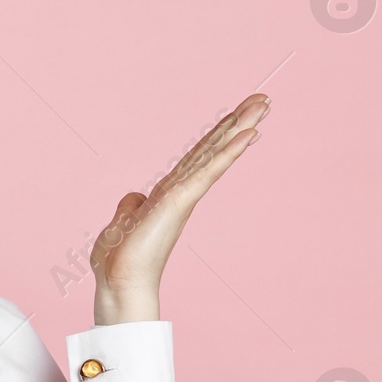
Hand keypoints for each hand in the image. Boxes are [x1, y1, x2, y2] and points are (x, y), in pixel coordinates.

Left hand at [90, 93, 268, 324]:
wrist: (118, 282)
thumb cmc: (120, 260)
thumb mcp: (123, 222)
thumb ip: (132, 206)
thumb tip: (136, 197)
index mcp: (170, 193)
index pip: (197, 157)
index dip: (217, 135)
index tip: (238, 114)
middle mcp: (183, 192)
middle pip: (213, 149)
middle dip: (238, 123)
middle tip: (264, 100)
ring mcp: (184, 196)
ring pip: (216, 155)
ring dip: (240, 129)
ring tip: (264, 106)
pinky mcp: (180, 201)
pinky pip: (208, 171)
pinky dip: (228, 152)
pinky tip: (248, 135)